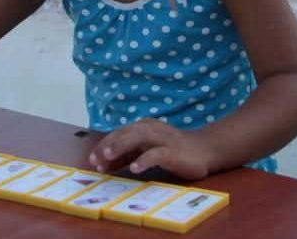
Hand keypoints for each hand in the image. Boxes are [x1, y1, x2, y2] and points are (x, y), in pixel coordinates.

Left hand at [88, 119, 214, 180]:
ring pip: (138, 138)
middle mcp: (149, 129)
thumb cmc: (171, 151)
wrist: (204, 150)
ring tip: (108, 156)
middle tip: (94, 159)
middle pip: (124, 134)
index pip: (118, 135)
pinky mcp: (173, 151)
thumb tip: (102, 165)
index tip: (92, 161)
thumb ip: (125, 156)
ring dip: (121, 146)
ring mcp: (162, 138)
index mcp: (141, 127)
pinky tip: (134, 168)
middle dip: (108, 145)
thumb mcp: (145, 151)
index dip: (103, 146)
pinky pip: (156, 154)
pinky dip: (144, 160)